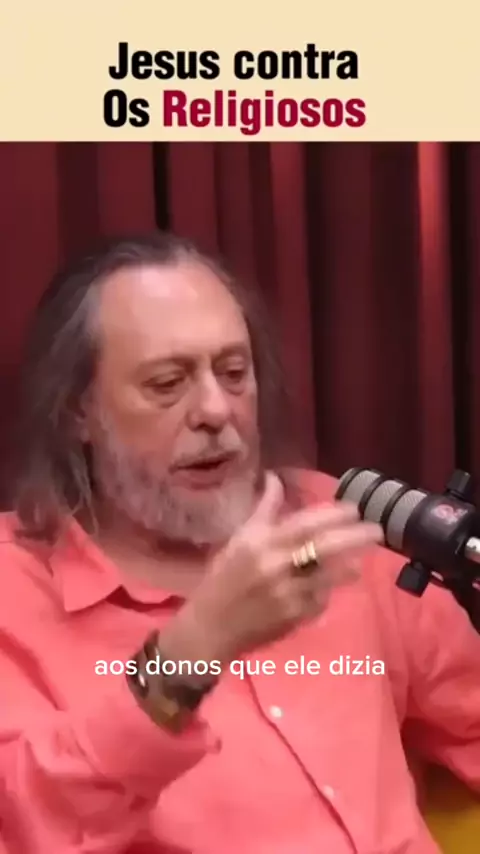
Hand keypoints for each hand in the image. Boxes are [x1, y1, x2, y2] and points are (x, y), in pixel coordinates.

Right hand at [160, 472, 382, 665]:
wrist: (210, 628)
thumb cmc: (223, 578)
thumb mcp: (240, 539)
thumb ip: (264, 510)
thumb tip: (275, 478)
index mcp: (260, 543)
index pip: (305, 524)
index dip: (332, 515)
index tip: (353, 509)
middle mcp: (276, 566)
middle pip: (325, 548)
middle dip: (355, 537)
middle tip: (377, 531)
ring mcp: (288, 594)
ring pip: (330, 577)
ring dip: (348, 568)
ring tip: (358, 563)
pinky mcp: (294, 618)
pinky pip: (320, 600)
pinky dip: (325, 592)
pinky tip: (326, 588)